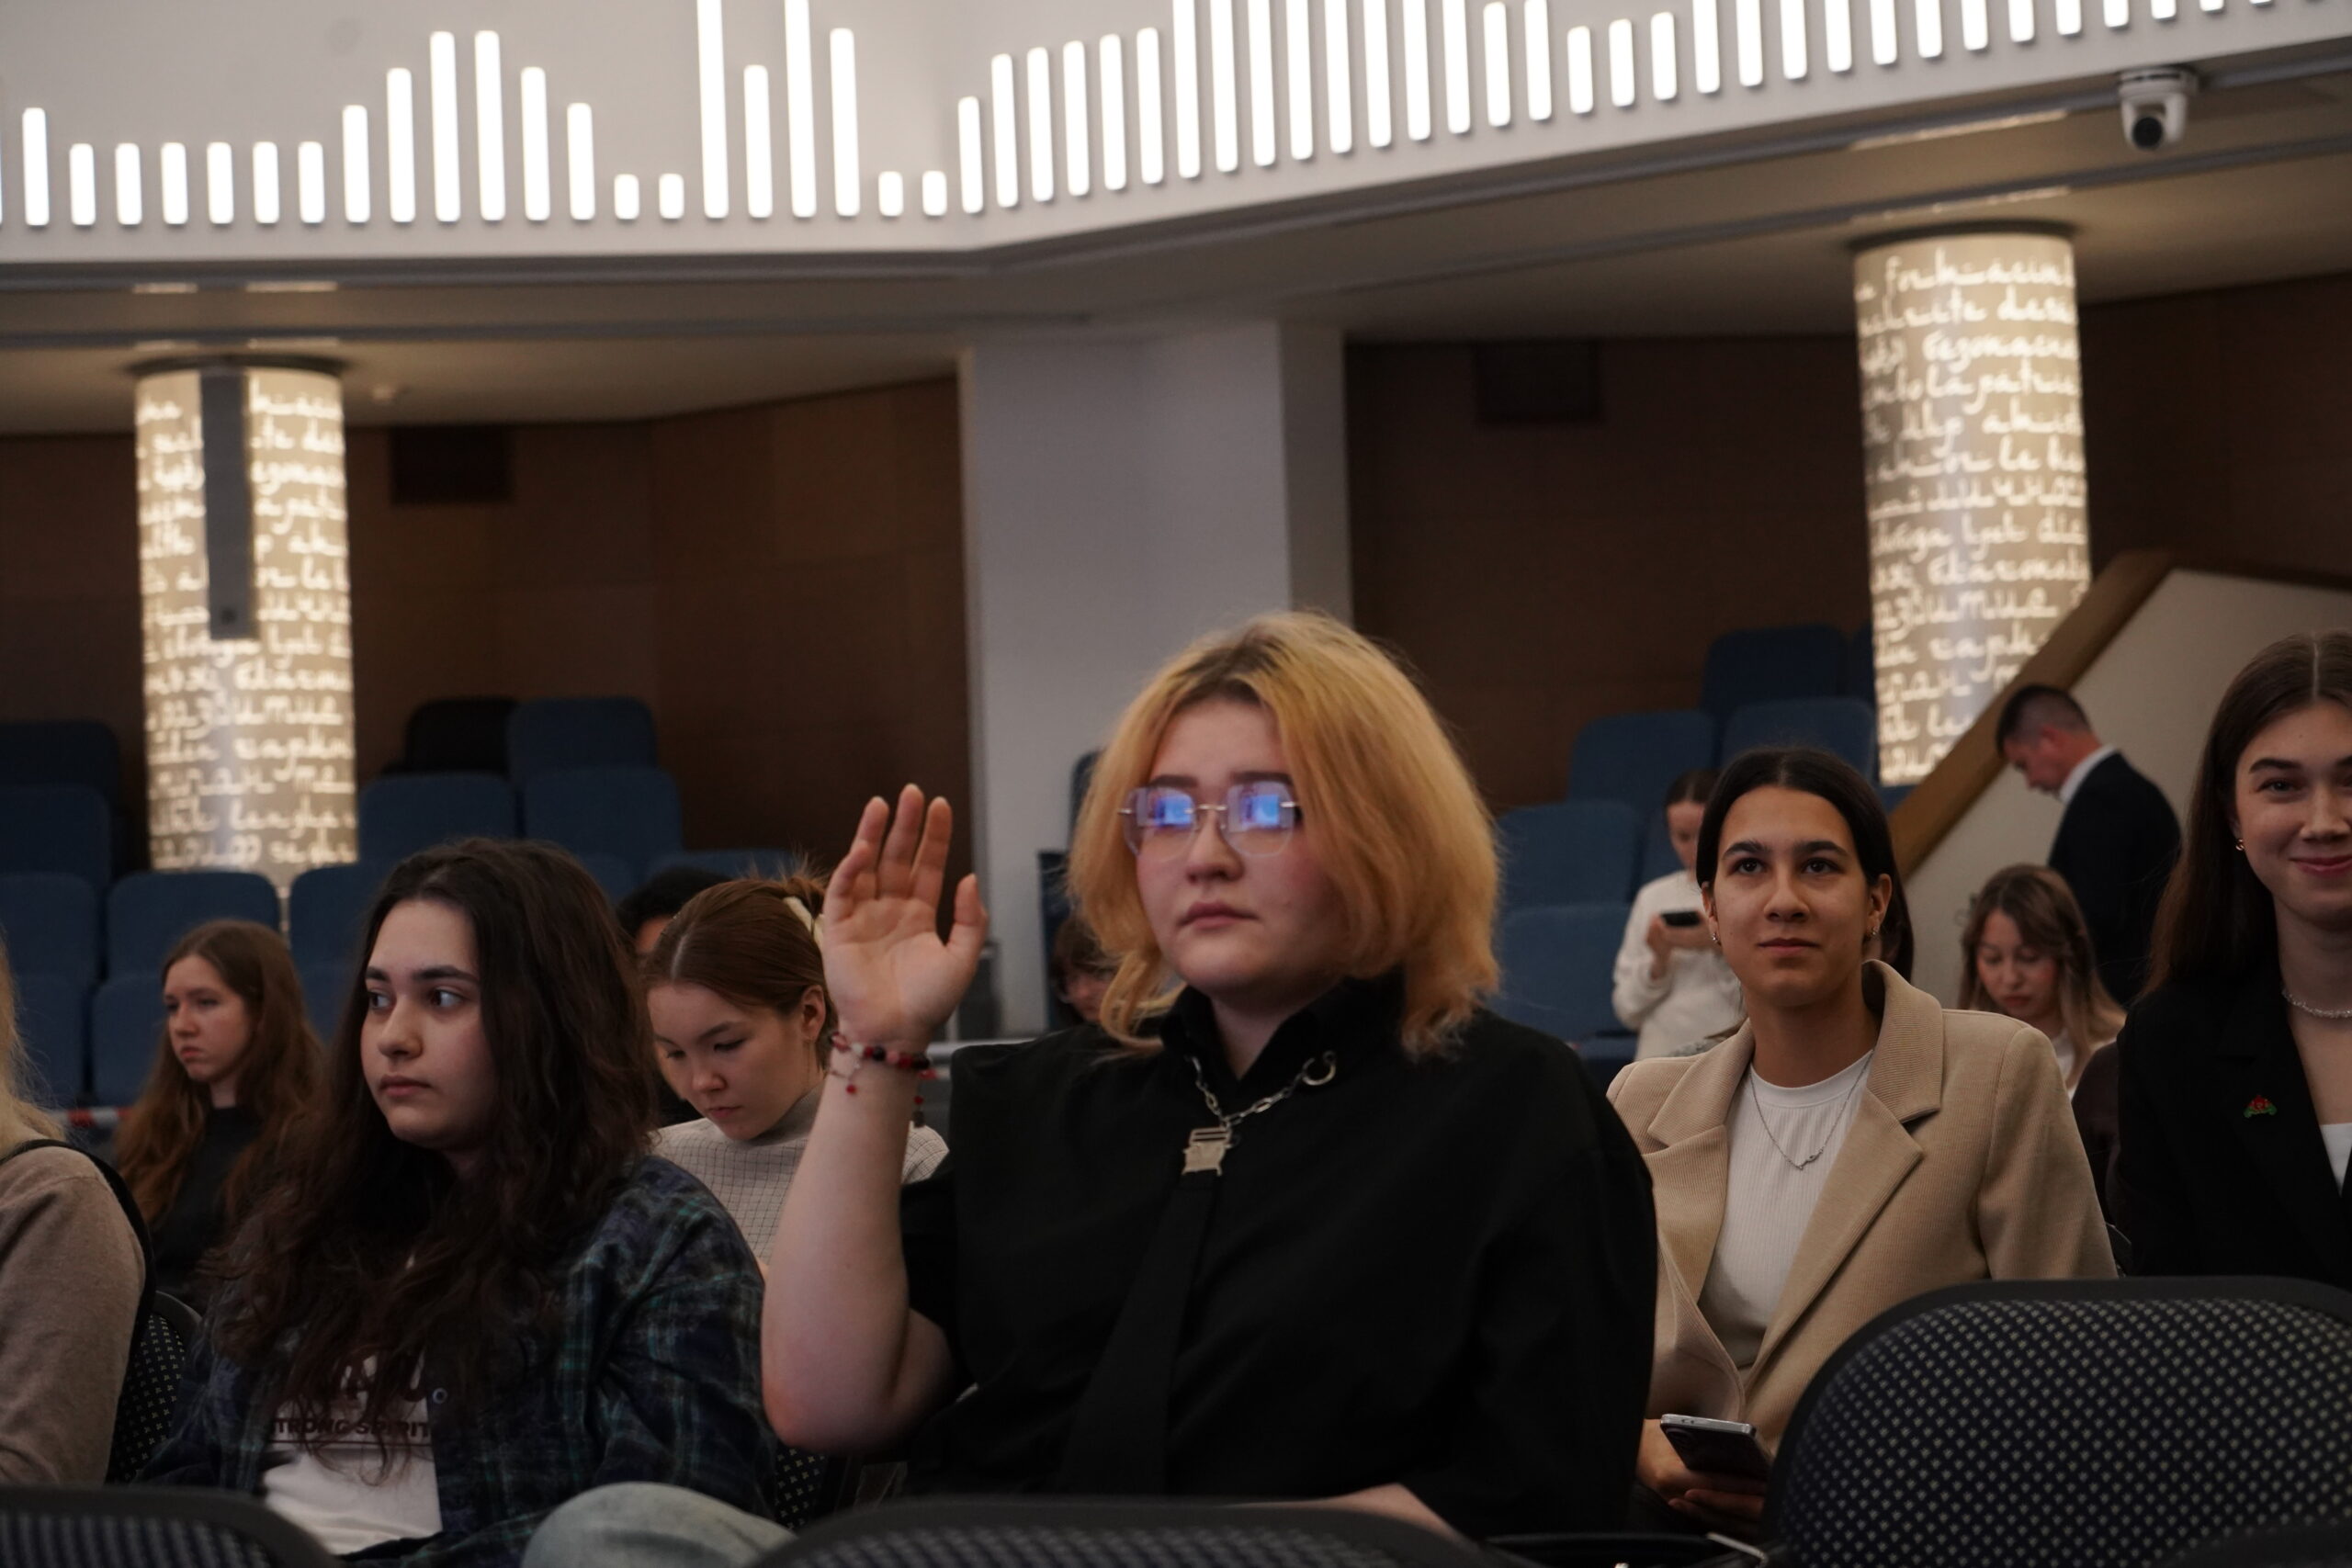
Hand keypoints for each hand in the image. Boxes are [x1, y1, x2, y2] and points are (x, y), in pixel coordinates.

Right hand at [822, 785, 989, 1050]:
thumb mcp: (962, 958)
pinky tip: (862, 849)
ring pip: (867, 867)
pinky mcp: (839, 930)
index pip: (927, 865)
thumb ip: (970, 919)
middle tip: (911, 792)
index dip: (933, 836)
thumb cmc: (929, 1002)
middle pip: (897, 857)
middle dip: (904, 825)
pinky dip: (850, 869)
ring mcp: (863, 917)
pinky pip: (843, 892)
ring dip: (873, 836)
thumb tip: (969, 877)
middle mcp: (890, 909)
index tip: (940, 806)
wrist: (896, 1032)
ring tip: (881, 805)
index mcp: (919, 915)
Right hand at [1635, 1420, 1767, 1529]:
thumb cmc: (1656, 1435)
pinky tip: (1746, 1509)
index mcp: (1669, 1473)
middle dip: (1745, 1500)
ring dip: (1740, 1511)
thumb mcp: (1676, 1430)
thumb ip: (1702, 1439)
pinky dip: (1728, 1514)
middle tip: (1771, 1495)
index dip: (1739, 1484)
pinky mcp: (1678, 1511)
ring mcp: (1674, 1506)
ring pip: (1714, 1516)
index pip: (1712, 1482)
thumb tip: (1737, 1444)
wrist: (1632, 1447)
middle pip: (1717, 1504)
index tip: (1763, 1482)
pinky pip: (1707, 1517)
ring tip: (1764, 1502)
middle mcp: (1671, 1495)